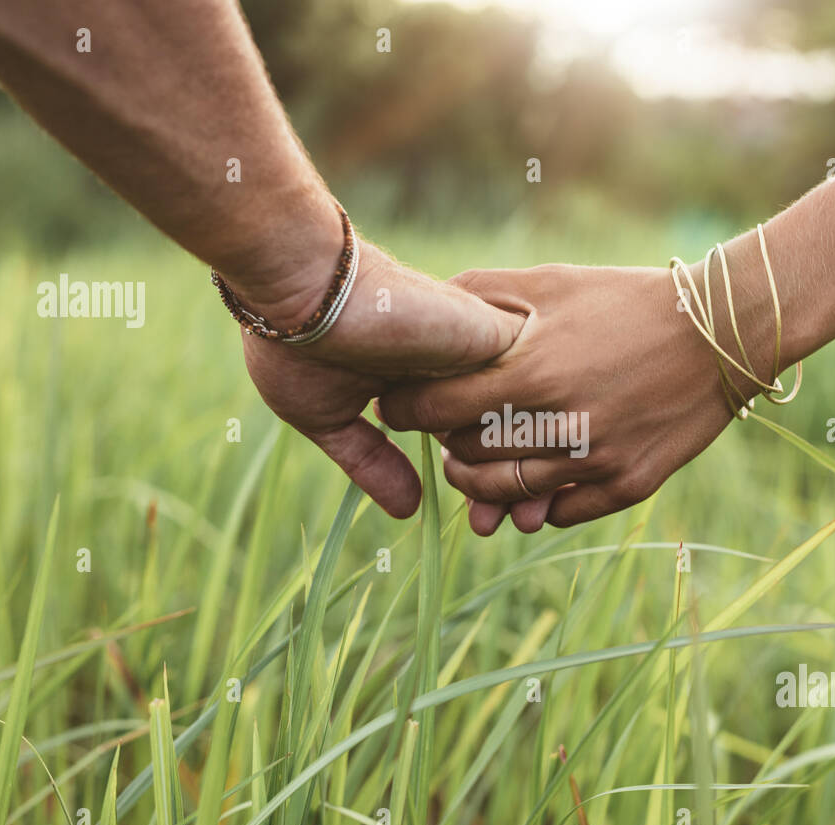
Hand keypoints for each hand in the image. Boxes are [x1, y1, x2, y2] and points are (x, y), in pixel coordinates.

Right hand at [233, 242, 523, 517]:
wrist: (300, 289)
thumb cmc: (295, 346)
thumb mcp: (329, 415)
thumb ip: (370, 460)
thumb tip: (407, 510)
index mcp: (418, 378)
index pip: (465, 434)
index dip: (480, 481)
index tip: (484, 524)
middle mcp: (452, 363)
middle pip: (502, 426)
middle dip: (516, 480)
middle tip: (515, 525)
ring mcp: (473, 347)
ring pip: (524, 408)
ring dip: (532, 461)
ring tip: (529, 514)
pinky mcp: (490, 332)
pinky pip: (535, 382)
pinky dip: (538, 428)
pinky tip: (540, 470)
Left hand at [377, 264, 741, 533]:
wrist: (720, 334)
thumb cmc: (626, 301)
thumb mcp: (554, 282)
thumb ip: (483, 293)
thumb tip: (427, 310)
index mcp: (535, 369)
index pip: (435, 409)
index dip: (404, 410)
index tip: (395, 405)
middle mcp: (563, 423)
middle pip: (466, 458)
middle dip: (444, 445)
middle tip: (441, 431)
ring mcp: (598, 460)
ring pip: (507, 494)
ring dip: (479, 484)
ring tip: (473, 464)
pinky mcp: (629, 484)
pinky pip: (559, 513)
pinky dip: (536, 504)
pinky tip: (531, 484)